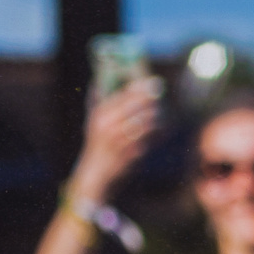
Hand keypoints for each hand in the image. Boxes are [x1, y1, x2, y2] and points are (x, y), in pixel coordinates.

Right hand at [70, 78, 161, 205]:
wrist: (97, 173)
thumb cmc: (96, 145)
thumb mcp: (91, 122)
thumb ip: (96, 101)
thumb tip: (97, 80)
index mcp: (100, 115)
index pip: (123, 95)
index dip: (139, 86)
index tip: (151, 80)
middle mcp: (109, 125)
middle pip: (137, 105)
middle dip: (151, 98)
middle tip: (159, 93)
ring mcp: (121, 139)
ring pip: (147, 120)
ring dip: (157, 115)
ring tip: (161, 113)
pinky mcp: (132, 151)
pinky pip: (151, 137)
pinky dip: (159, 131)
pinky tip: (162, 129)